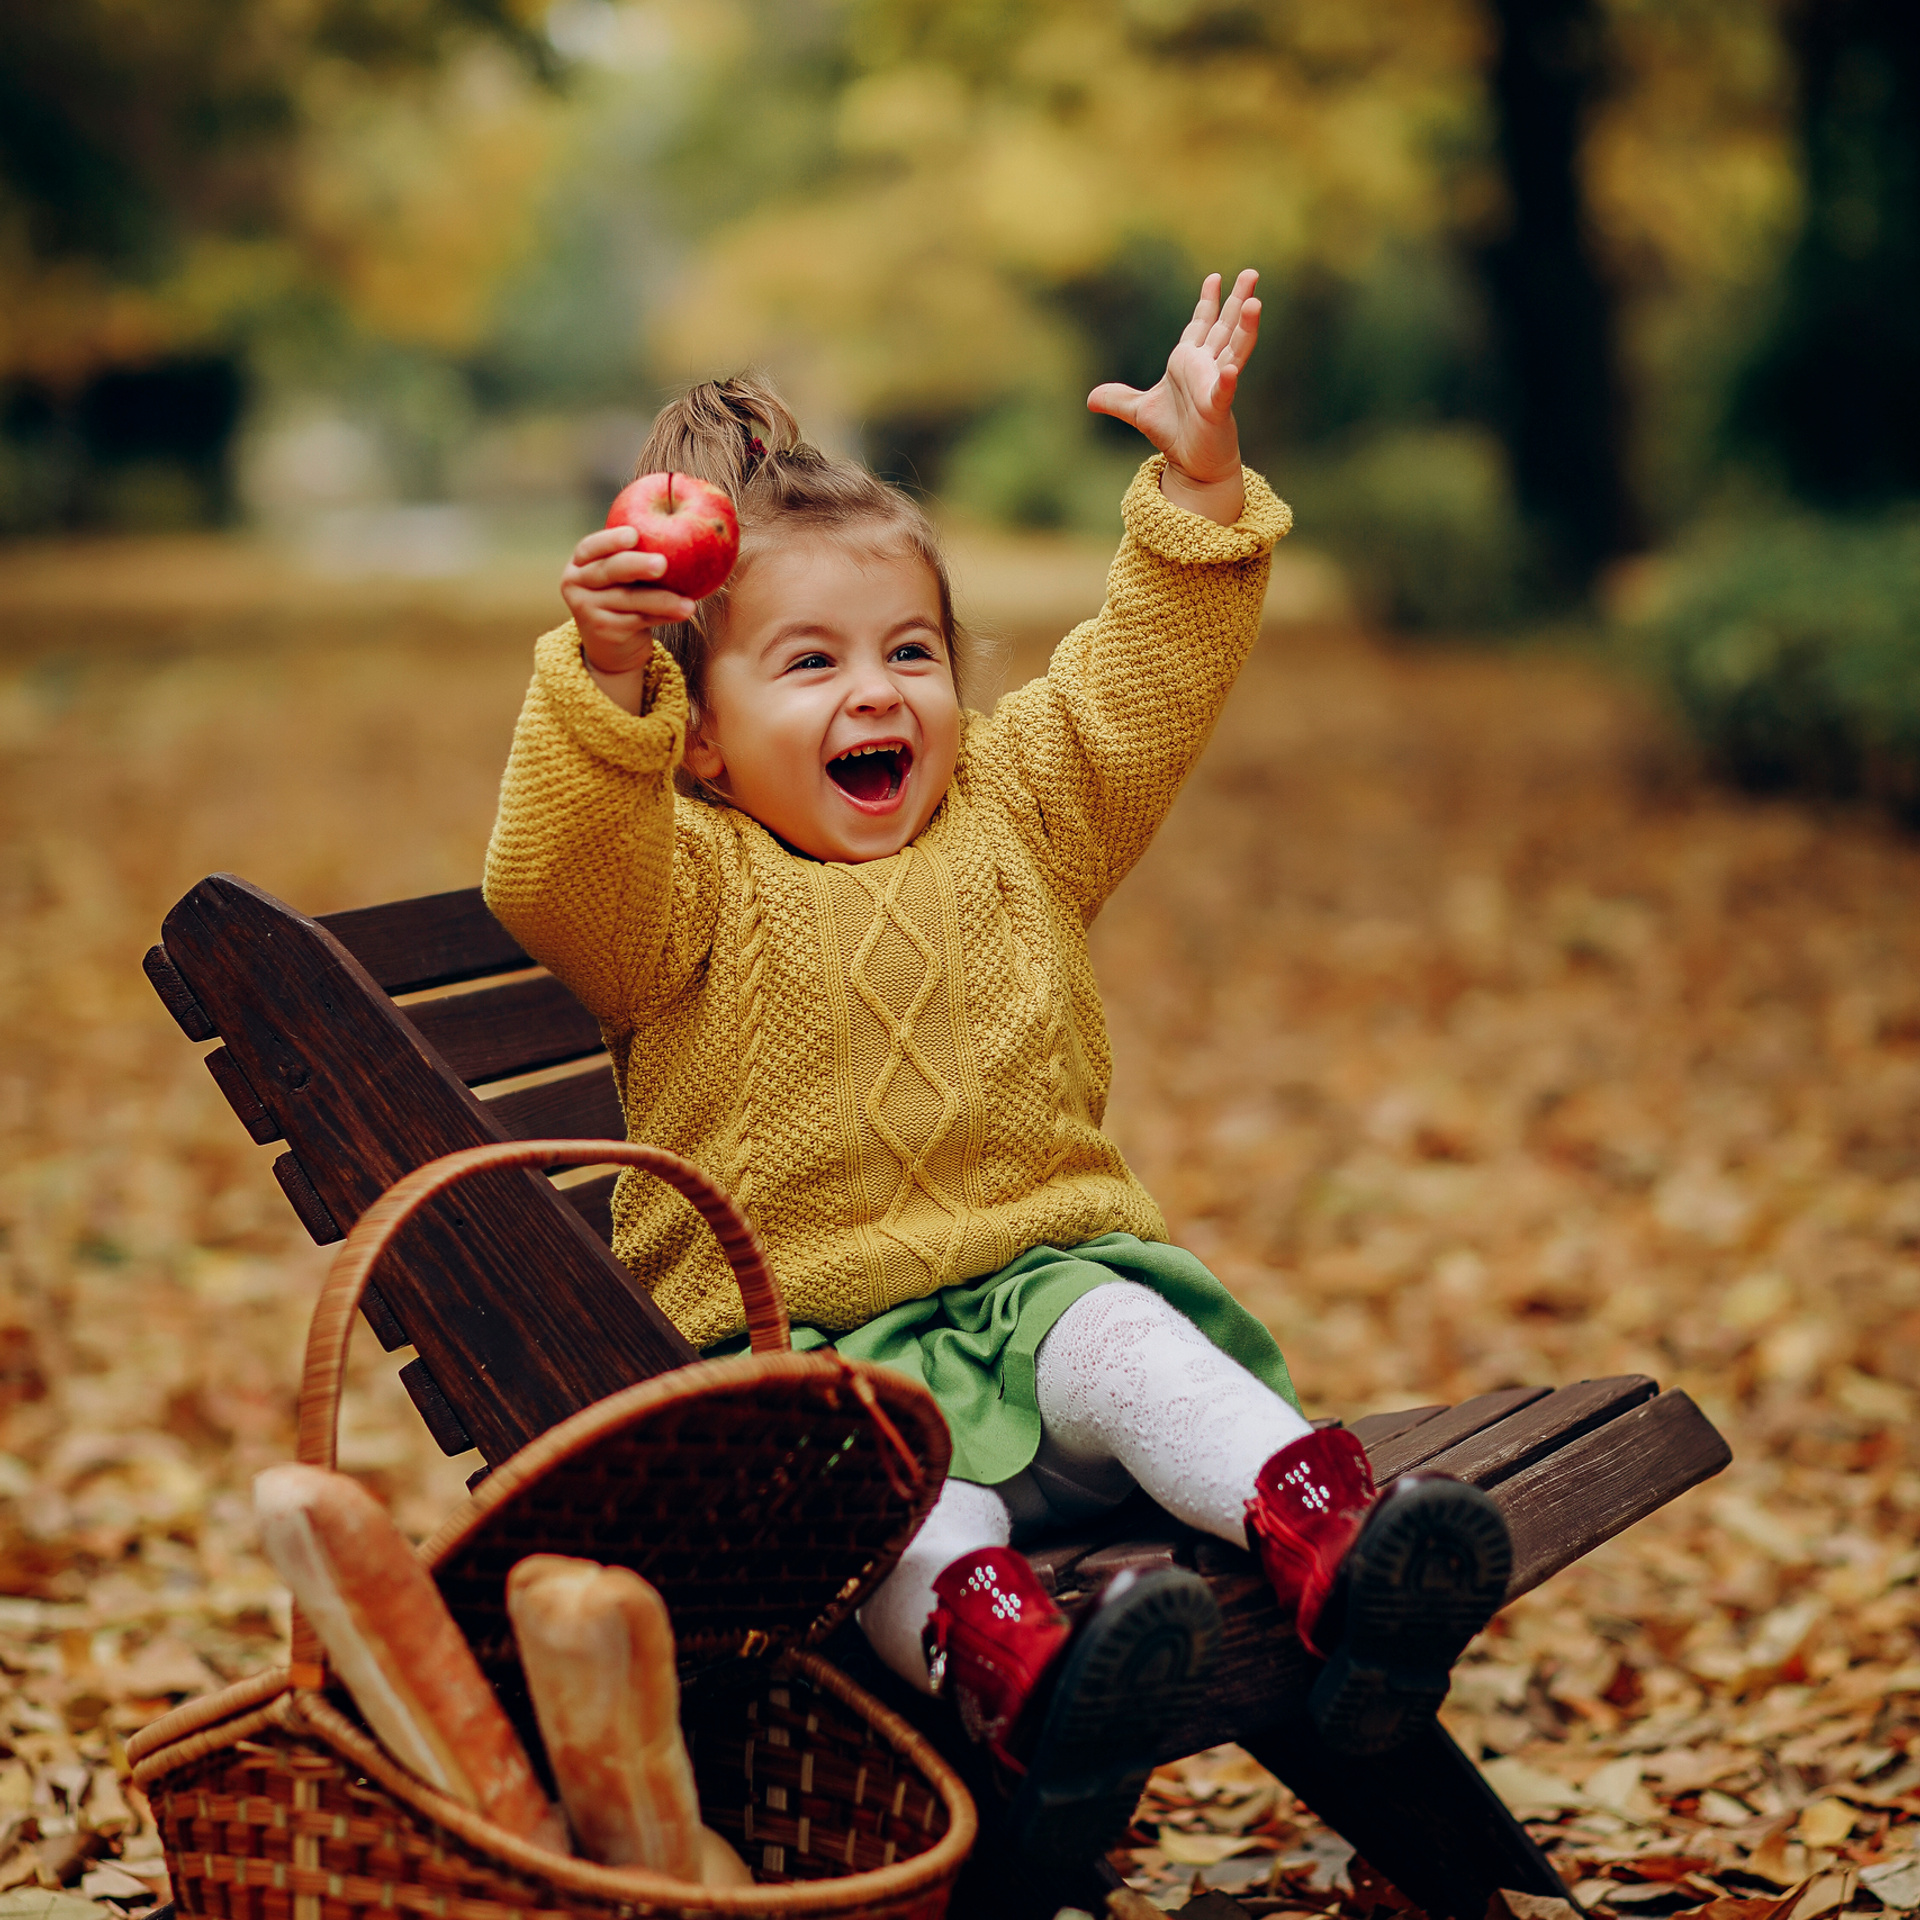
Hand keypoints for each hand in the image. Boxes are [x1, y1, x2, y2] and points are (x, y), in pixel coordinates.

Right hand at [561, 526, 696, 709]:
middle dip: (637, 565)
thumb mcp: (621, 576)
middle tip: (662, 563)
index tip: (634, 534)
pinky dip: (665, 616)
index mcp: (580, 562)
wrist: (612, 647)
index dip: (611, 540)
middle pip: (609, 571)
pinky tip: (684, 612)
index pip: (590, 546)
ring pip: (630, 599)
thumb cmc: (623, 598)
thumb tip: (680, 527)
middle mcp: (576, 583)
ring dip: (663, 600)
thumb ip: (636, 555)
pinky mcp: (604, 630)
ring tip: (689, 603)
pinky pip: (639, 619)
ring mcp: (587, 608)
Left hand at [1087, 269, 1260, 524]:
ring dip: (1244, 328)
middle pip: (1225, 328)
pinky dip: (1226, 380)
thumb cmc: (1174, 434)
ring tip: (1254, 303)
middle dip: (1237, 300)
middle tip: (1251, 273)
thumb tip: (1090, 398)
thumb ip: (1118, 399)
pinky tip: (1231, 369)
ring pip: (1234, 351)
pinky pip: (1223, 391)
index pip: (1200, 325)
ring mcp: (1215, 386)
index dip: (1208, 302)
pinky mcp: (1216, 410)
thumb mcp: (1139, 412)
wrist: (1192, 465)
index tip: (1215, 277)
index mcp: (1188, 363)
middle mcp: (1206, 369)